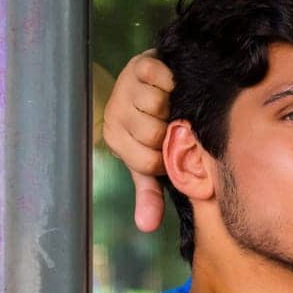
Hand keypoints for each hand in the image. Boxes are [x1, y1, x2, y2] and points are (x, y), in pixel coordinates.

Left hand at [103, 50, 174, 232]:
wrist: (143, 83)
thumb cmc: (149, 129)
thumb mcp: (148, 163)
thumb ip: (149, 194)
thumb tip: (147, 227)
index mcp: (117, 141)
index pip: (149, 163)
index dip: (168, 160)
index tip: (173, 149)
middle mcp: (117, 115)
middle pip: (153, 134)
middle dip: (171, 132)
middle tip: (175, 126)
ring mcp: (127, 88)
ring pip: (156, 105)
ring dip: (172, 106)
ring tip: (174, 106)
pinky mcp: (140, 64)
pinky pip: (161, 77)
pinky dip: (172, 82)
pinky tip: (173, 86)